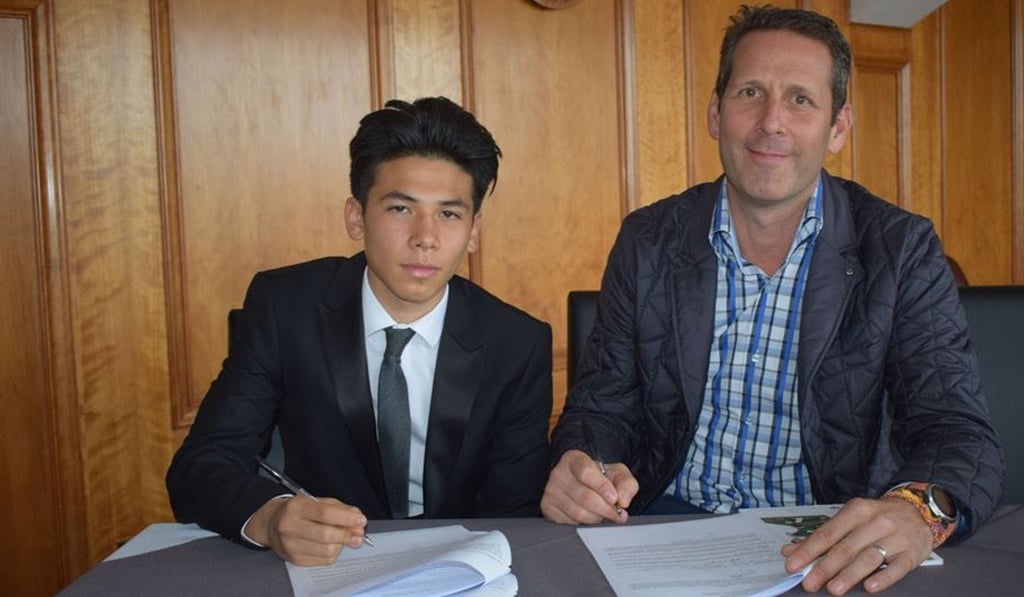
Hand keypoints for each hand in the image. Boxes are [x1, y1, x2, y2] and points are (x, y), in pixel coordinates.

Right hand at [244, 495, 369, 565]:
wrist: (271, 524)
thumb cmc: (299, 511)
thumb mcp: (316, 501)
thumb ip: (339, 508)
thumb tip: (357, 518)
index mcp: (297, 507)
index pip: (325, 514)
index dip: (346, 519)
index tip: (361, 521)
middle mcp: (290, 526)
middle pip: (326, 535)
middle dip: (347, 535)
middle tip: (359, 534)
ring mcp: (290, 545)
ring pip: (327, 550)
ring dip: (342, 545)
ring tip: (344, 538)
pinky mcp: (294, 559)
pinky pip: (323, 560)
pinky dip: (333, 553)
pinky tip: (332, 545)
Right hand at [541, 449, 637, 524]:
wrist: (581, 481)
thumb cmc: (599, 476)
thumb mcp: (617, 474)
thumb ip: (626, 484)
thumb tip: (623, 501)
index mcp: (574, 459)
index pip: (586, 472)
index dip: (602, 487)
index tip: (614, 499)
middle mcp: (559, 474)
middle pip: (585, 497)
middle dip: (606, 509)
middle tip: (617, 513)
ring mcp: (551, 491)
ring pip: (579, 513)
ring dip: (597, 517)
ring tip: (603, 513)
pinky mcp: (547, 507)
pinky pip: (570, 522)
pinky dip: (584, 523)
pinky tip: (589, 514)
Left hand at [781, 497, 932, 594]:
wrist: (920, 510)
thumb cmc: (879, 517)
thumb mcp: (852, 518)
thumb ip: (823, 535)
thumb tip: (791, 550)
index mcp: (856, 511)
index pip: (828, 532)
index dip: (809, 550)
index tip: (793, 564)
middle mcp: (875, 522)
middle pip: (846, 547)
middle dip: (825, 567)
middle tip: (809, 582)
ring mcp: (896, 537)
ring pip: (869, 557)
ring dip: (850, 574)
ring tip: (833, 588)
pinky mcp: (913, 553)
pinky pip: (898, 567)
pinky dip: (883, 577)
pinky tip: (870, 586)